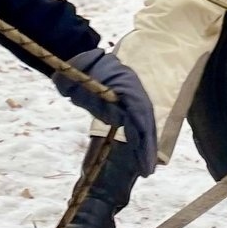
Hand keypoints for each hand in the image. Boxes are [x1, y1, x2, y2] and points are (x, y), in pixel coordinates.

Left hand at [54, 49, 157, 178]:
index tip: (145, 155)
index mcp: (126, 83)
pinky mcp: (126, 104)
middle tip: (148, 171)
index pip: (140, 112)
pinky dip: (138, 140)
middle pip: (146, 120)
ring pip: (143, 123)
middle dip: (148, 146)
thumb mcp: (81, 79)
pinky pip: (135, 124)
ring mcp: (132, 96)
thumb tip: (117, 119)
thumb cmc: (78, 67)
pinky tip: (139, 155)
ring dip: (146, 146)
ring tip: (146, 169)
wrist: (78, 56)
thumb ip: (94, 98)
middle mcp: (134, 90)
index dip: (144, 135)